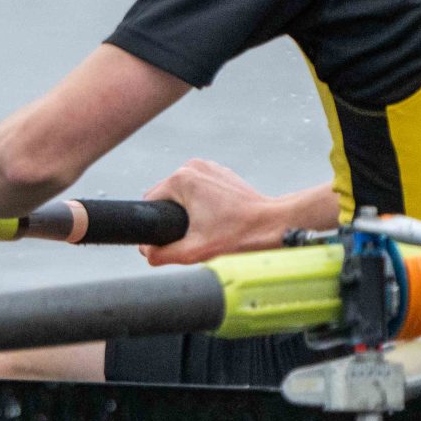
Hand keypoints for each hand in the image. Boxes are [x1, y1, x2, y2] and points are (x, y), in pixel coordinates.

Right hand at [139, 159, 291, 264]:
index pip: (150, 202)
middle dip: (172, 217)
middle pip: (165, 196)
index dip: (155, 224)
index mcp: (182, 179)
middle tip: (194, 234)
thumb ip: (162, 254)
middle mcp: (192, 166)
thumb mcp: (195, 251)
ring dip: (186, 210)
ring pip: (181, 192)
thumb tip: (146, 252)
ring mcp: (208, 166)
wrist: (273, 224)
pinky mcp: (219, 171)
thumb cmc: (240, 236)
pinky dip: (200, 203)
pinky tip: (215, 216)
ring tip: (207, 225)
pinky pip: (197, 188)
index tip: (173, 238)